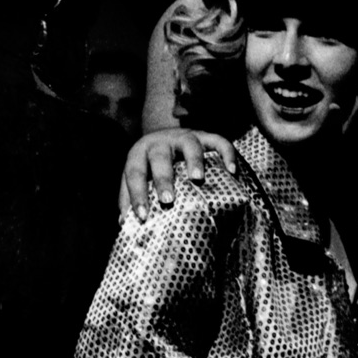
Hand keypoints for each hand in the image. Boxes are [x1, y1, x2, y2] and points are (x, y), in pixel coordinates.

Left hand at [120, 128, 237, 219]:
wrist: (166, 133)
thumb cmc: (150, 165)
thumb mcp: (137, 176)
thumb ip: (129, 197)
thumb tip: (125, 224)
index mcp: (139, 154)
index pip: (134, 173)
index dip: (137, 194)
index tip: (142, 216)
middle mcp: (161, 142)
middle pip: (160, 157)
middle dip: (163, 178)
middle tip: (167, 199)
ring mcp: (184, 137)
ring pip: (190, 144)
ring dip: (193, 161)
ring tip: (197, 180)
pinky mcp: (206, 135)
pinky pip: (218, 141)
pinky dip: (226, 154)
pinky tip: (232, 171)